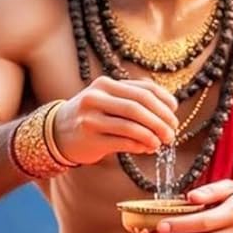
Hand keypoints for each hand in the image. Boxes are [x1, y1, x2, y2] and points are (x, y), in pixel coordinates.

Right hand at [52, 75, 178, 165]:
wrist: (58, 131)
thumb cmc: (92, 115)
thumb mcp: (108, 99)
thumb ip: (134, 99)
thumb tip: (169, 109)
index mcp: (105, 84)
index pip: (143, 90)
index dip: (164, 101)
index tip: (174, 113)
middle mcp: (96, 97)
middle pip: (138, 107)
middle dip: (161, 121)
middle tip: (172, 133)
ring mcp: (91, 118)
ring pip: (131, 125)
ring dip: (152, 135)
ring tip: (162, 142)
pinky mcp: (90, 139)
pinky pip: (122, 142)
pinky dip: (139, 146)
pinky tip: (147, 148)